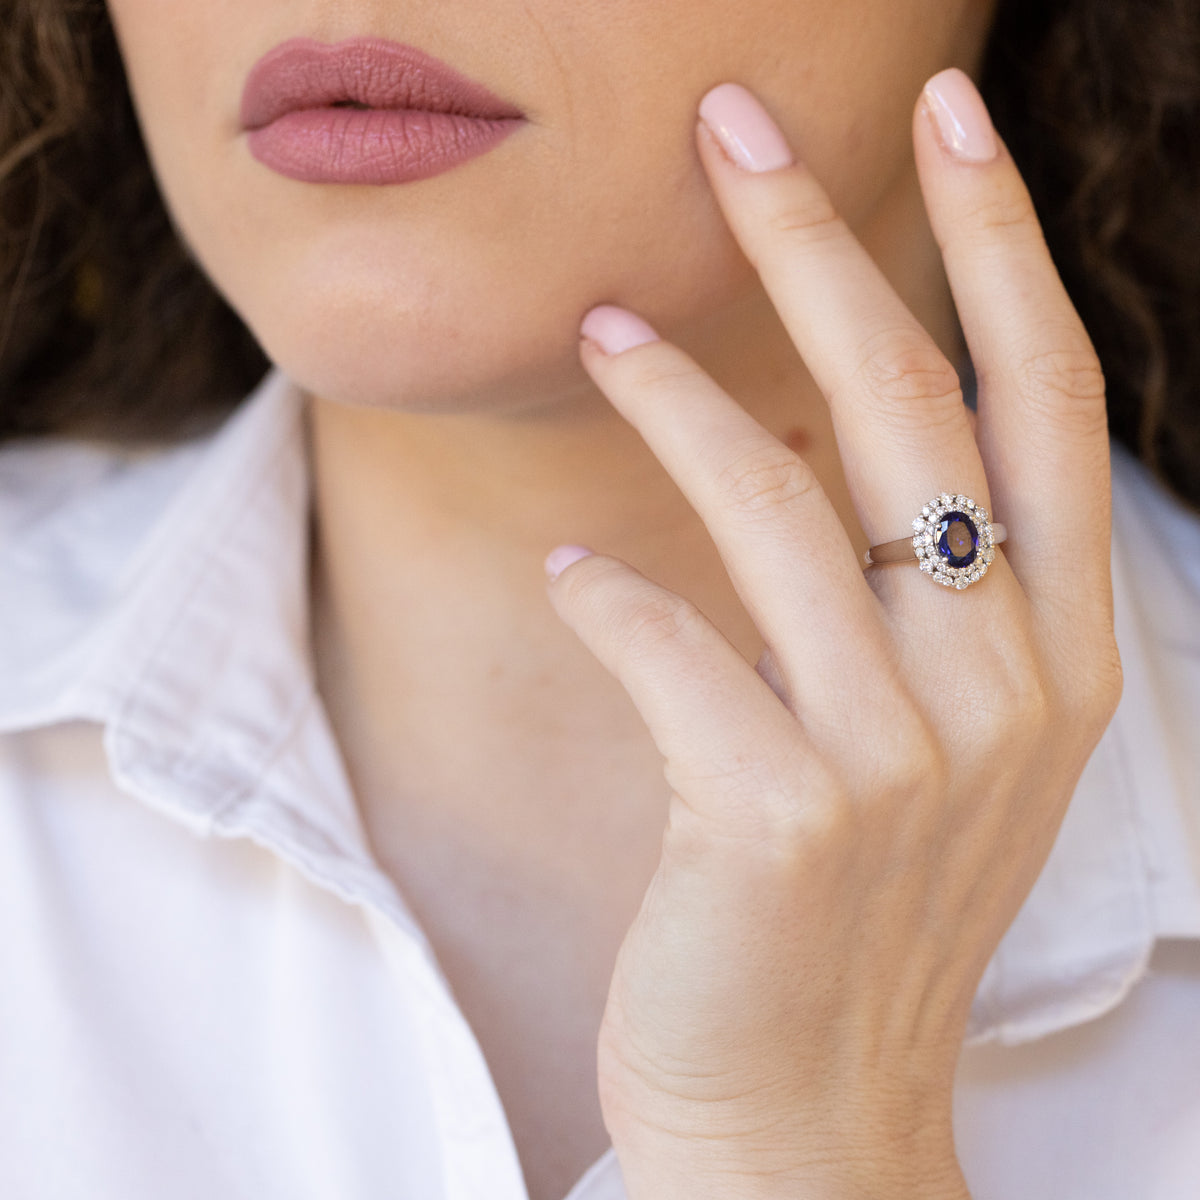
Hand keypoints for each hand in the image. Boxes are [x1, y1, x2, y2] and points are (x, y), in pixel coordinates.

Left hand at [544, 71, 1121, 1199]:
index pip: (1042, 402)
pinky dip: (610, 597)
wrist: (813, 1108)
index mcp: (1058, 653)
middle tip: (734, 131)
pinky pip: (670, 650)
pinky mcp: (778, 814)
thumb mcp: (929, 738)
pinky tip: (567, 571)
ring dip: (673, 399)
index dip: (999, 246)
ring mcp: (900, 753)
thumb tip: (794, 428)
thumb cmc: (857, 905)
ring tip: (599, 326)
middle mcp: (1003, 686)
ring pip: (775, 506)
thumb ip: (904, 592)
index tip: (950, 118)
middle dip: (820, 247)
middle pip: (909, 409)